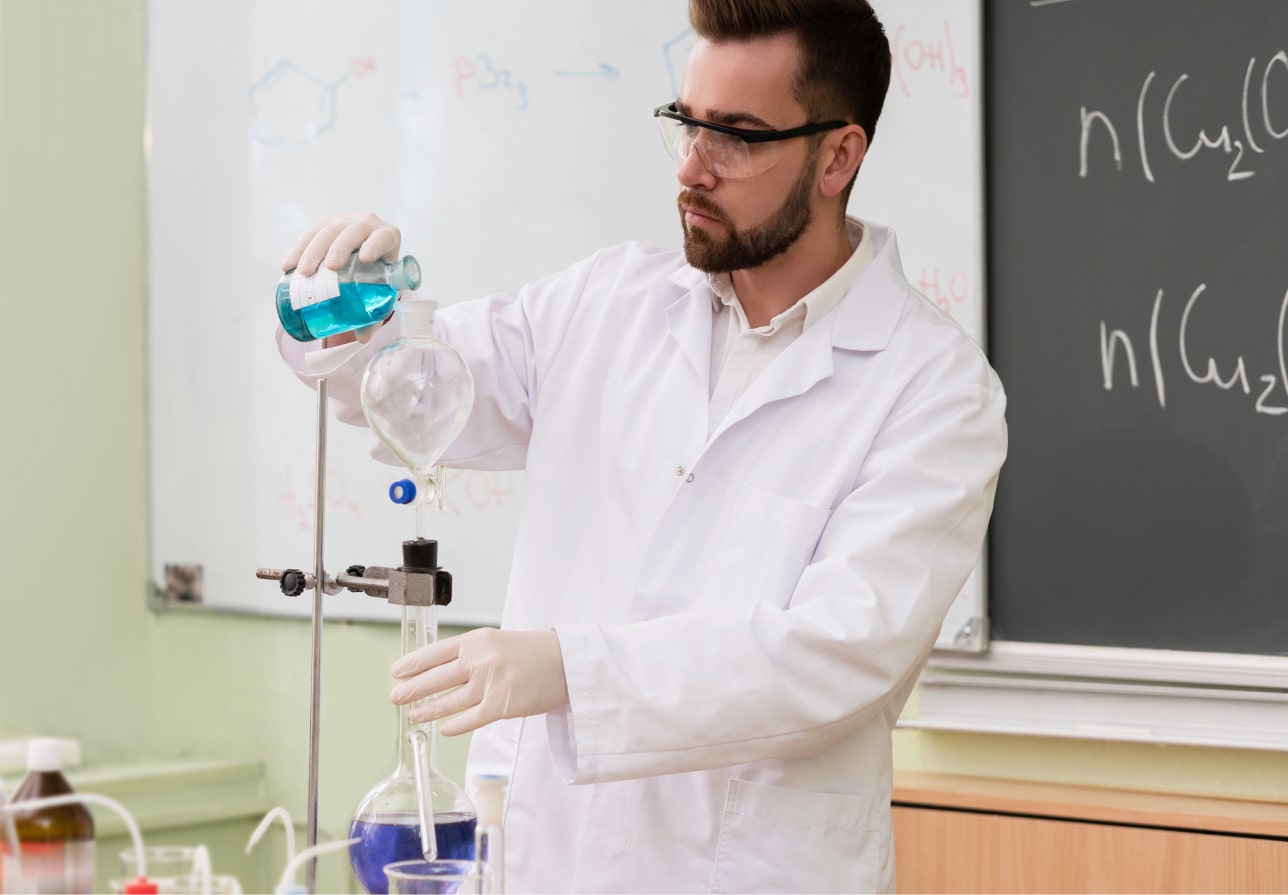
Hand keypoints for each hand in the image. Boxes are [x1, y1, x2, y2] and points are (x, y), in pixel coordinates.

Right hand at [282, 212, 402, 343]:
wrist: (367, 252)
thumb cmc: (378, 275)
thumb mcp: (380, 289)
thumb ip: (374, 313)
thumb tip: (362, 338)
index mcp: (387, 238)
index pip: (383, 238)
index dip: (375, 245)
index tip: (365, 258)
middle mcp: (367, 224)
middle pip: (351, 233)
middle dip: (338, 249)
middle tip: (329, 268)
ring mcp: (344, 221)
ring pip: (327, 231)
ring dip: (312, 250)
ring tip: (302, 272)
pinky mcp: (325, 223)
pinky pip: (310, 233)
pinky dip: (297, 249)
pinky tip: (287, 266)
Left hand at [390, 628, 569, 735]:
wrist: (567, 663)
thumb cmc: (533, 652)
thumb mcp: (497, 641)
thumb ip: (470, 653)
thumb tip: (439, 671)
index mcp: (478, 639)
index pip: (435, 652)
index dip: (412, 664)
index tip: (397, 672)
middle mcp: (481, 660)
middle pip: (435, 678)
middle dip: (411, 689)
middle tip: (396, 697)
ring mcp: (491, 684)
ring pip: (448, 701)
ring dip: (428, 710)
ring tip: (414, 714)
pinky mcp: (501, 706)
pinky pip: (469, 719)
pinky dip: (453, 725)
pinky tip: (443, 728)